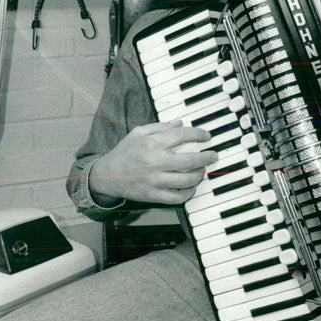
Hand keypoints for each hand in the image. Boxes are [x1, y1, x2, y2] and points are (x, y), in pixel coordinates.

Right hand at [89, 121, 217, 204]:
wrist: (108, 175)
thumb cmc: (125, 152)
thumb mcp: (139, 133)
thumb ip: (161, 127)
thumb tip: (181, 122)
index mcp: (152, 143)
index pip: (183, 136)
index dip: (199, 134)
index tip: (207, 136)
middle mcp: (155, 162)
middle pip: (190, 161)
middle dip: (207, 157)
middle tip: (212, 155)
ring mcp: (155, 181)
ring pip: (187, 180)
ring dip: (200, 174)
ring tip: (202, 170)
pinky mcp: (153, 195)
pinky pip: (178, 197)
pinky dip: (189, 192)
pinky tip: (192, 186)